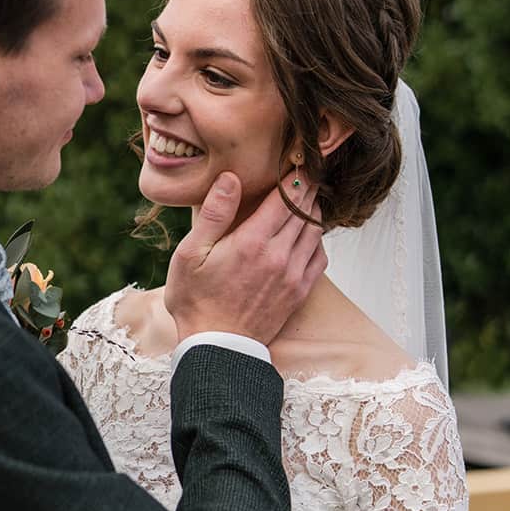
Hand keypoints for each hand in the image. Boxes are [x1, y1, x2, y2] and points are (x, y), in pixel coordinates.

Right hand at [164, 172, 325, 346]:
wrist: (216, 348)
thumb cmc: (196, 301)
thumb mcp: (190, 254)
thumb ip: (214, 214)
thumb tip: (231, 178)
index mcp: (252, 241)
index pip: (285, 197)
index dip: (294, 176)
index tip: (296, 162)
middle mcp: (279, 256)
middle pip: (304, 210)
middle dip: (306, 188)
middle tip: (305, 172)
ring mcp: (293, 275)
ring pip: (315, 231)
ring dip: (313, 210)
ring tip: (306, 198)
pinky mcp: (299, 292)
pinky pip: (320, 256)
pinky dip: (317, 239)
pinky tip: (308, 233)